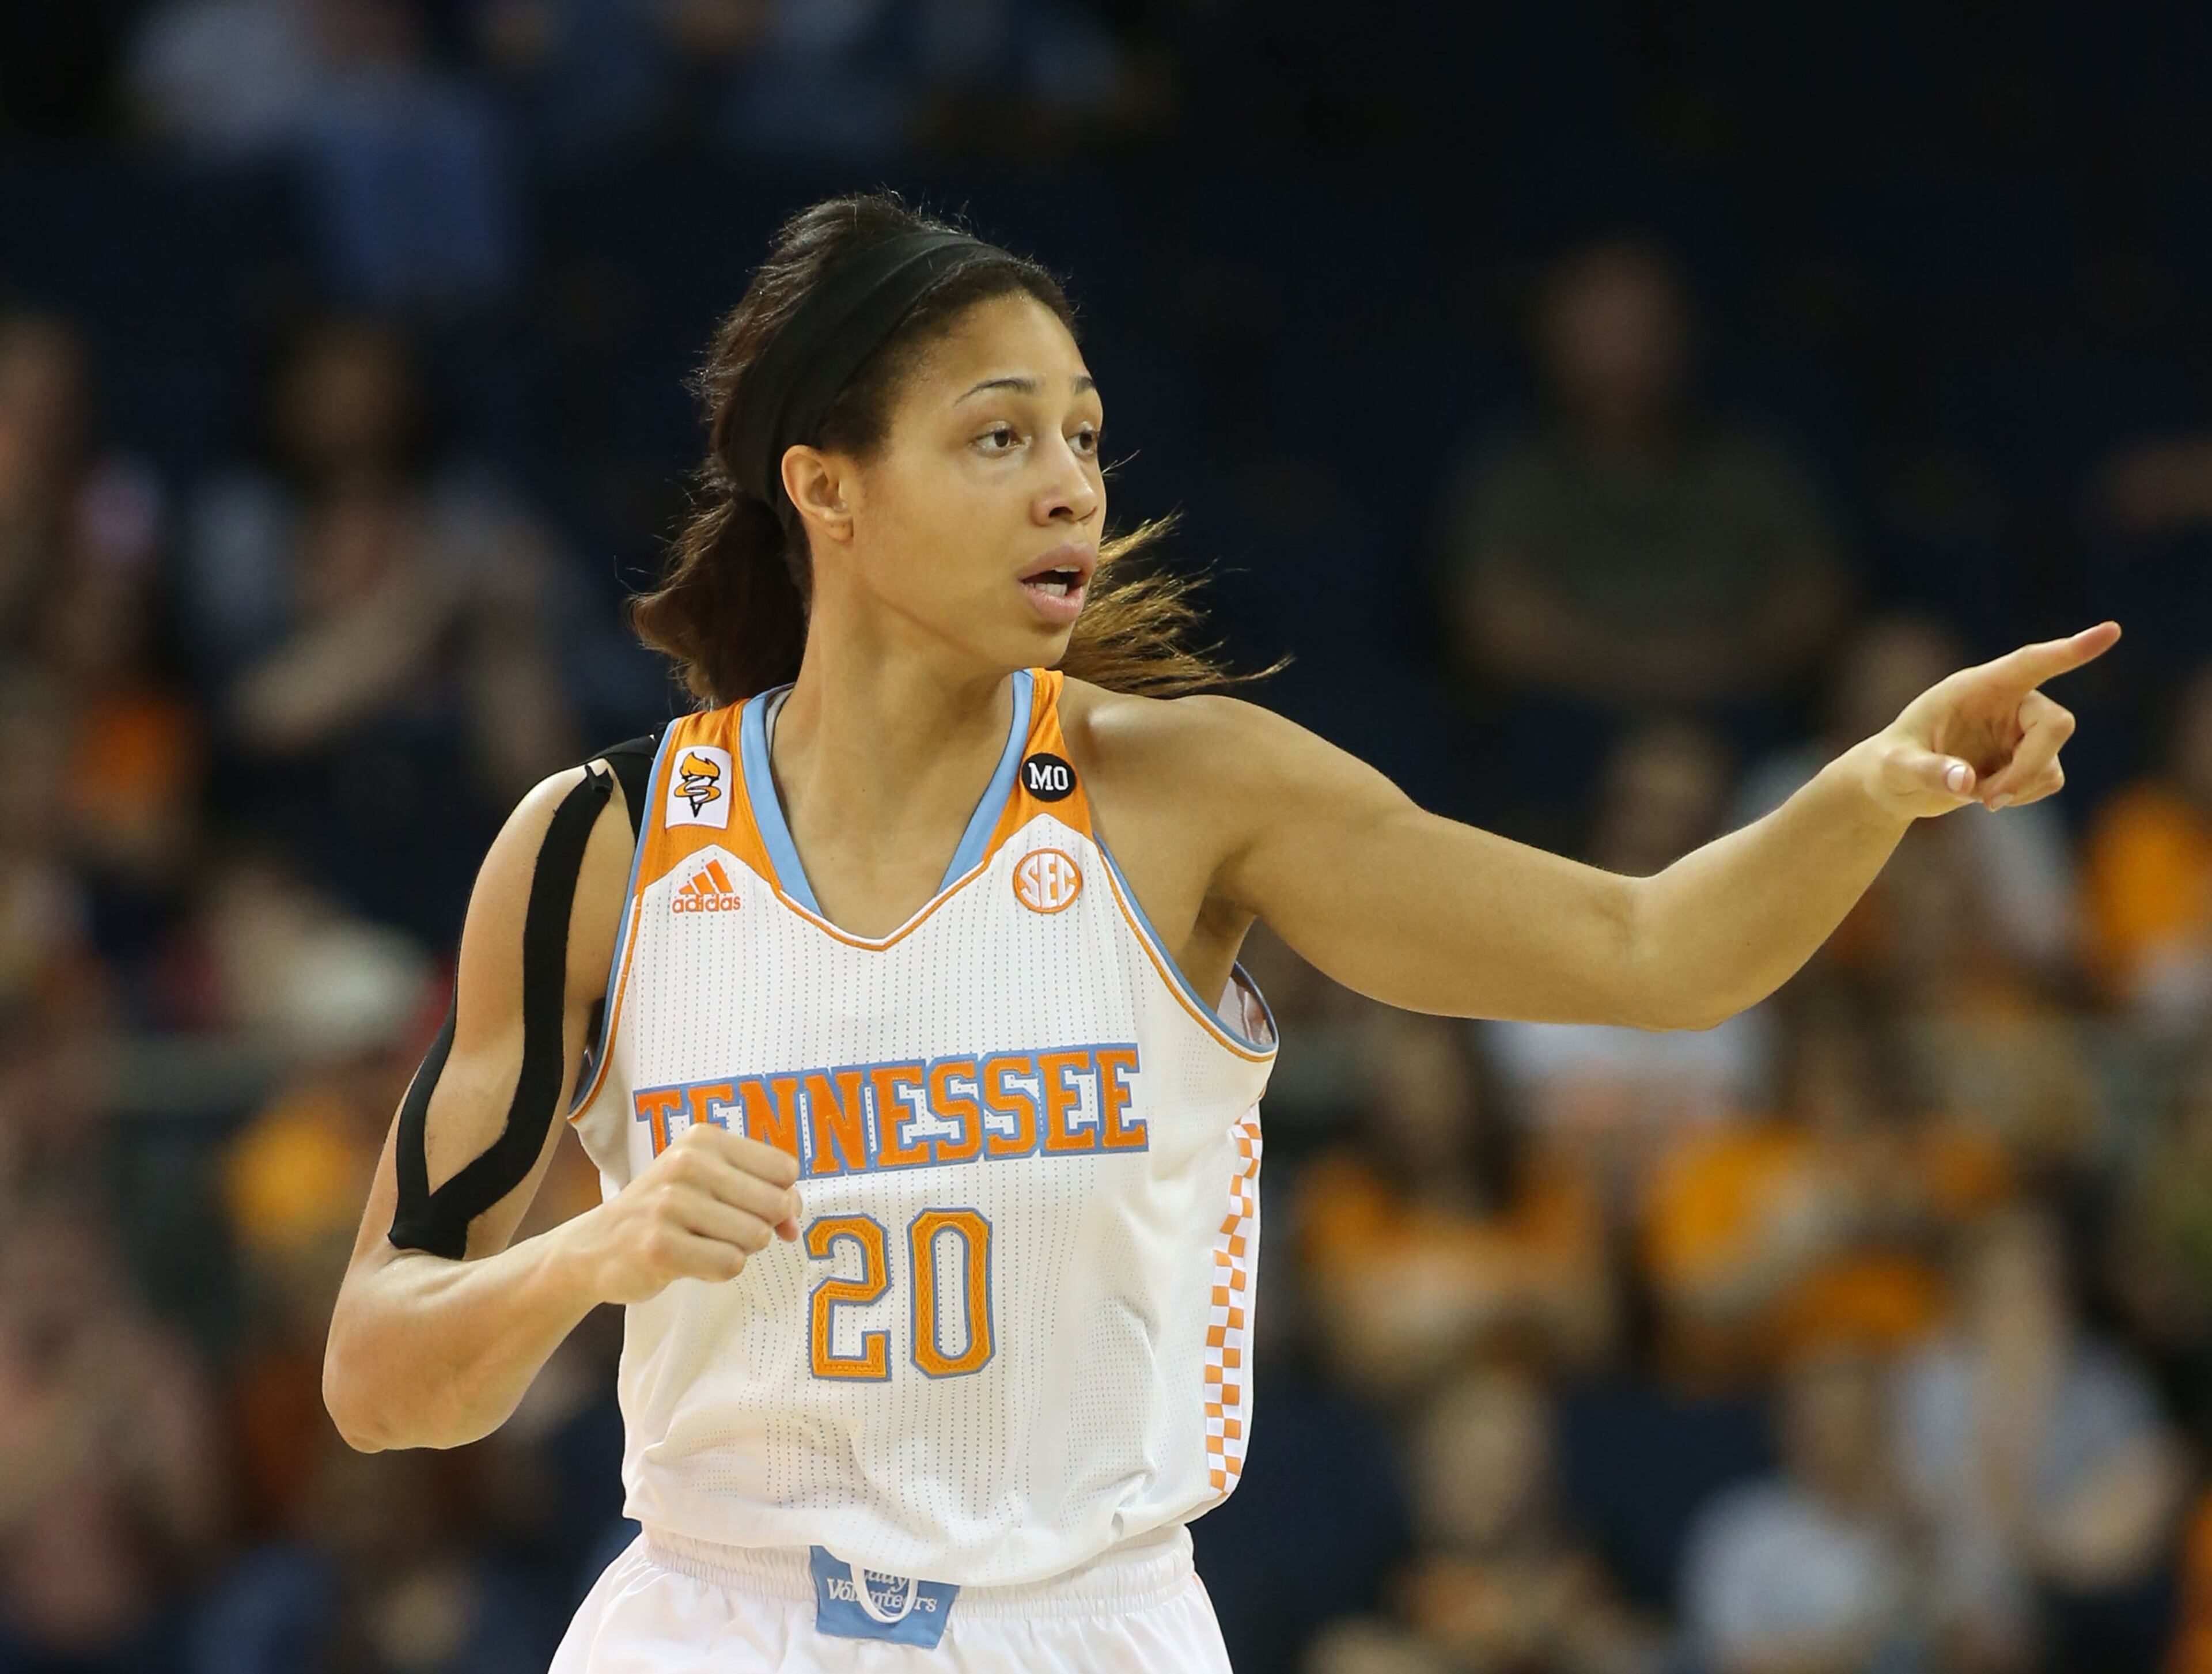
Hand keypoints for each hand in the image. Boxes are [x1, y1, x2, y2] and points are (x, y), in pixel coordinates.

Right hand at [560, 1124, 801, 1305]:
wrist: (595, 1247)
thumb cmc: (666, 1214)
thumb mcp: (711, 1184)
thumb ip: (763, 1195)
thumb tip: (793, 1226)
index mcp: (704, 1139)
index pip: (784, 1169)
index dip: (782, 1197)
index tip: (756, 1209)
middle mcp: (687, 1163)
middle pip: (775, 1204)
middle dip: (761, 1227)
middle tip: (724, 1231)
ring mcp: (670, 1204)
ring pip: (754, 1237)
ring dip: (738, 1250)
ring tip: (702, 1243)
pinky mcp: (659, 1245)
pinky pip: (729, 1264)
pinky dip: (718, 1270)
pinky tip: (689, 1261)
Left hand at [1852, 622, 2119, 821]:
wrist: (1895, 787)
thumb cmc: (1889, 766)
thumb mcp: (1895, 770)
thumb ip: (1926, 772)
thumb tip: (1965, 783)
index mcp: (1975, 687)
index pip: (2030, 663)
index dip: (2070, 650)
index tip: (2110, 631)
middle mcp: (2007, 702)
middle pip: (2055, 723)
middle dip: (2029, 764)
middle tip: (1990, 799)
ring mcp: (2021, 730)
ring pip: (2051, 759)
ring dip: (2019, 786)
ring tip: (1976, 795)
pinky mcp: (2028, 757)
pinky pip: (2048, 779)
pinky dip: (2022, 794)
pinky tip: (1989, 795)